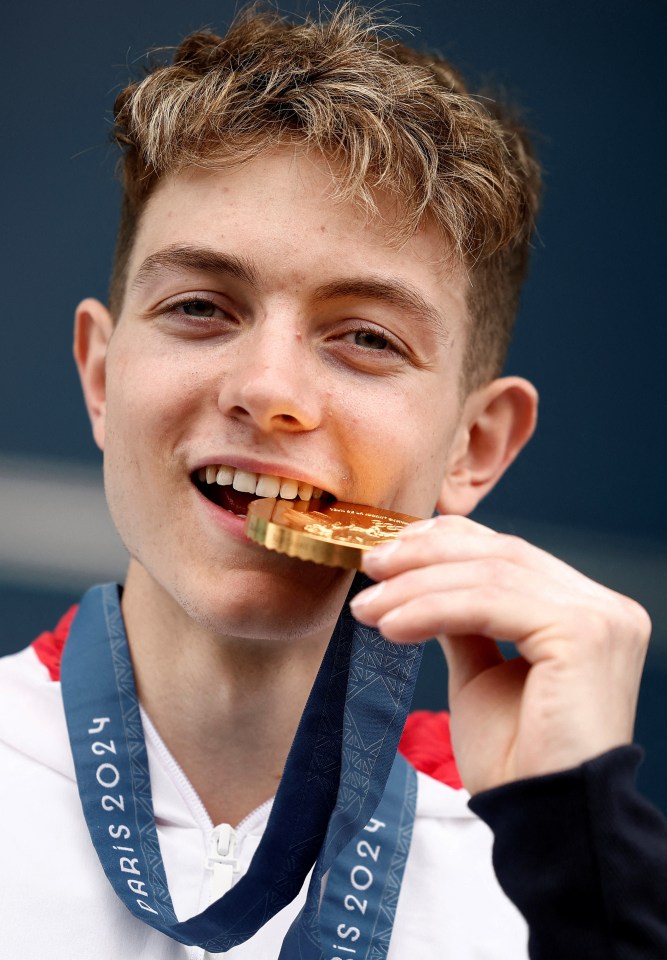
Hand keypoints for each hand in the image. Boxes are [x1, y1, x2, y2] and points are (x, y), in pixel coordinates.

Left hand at [350, 515, 650, 794]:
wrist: (542, 819)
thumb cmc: (515, 758)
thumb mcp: (480, 674)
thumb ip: (463, 620)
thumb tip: (423, 580)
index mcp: (584, 610)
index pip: (510, 552)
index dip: (446, 542)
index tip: (388, 553)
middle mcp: (603, 606)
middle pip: (501, 553)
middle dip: (426, 555)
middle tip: (369, 566)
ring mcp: (600, 617)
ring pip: (490, 574)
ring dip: (417, 585)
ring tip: (369, 606)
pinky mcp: (583, 634)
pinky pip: (489, 604)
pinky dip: (432, 609)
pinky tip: (392, 625)